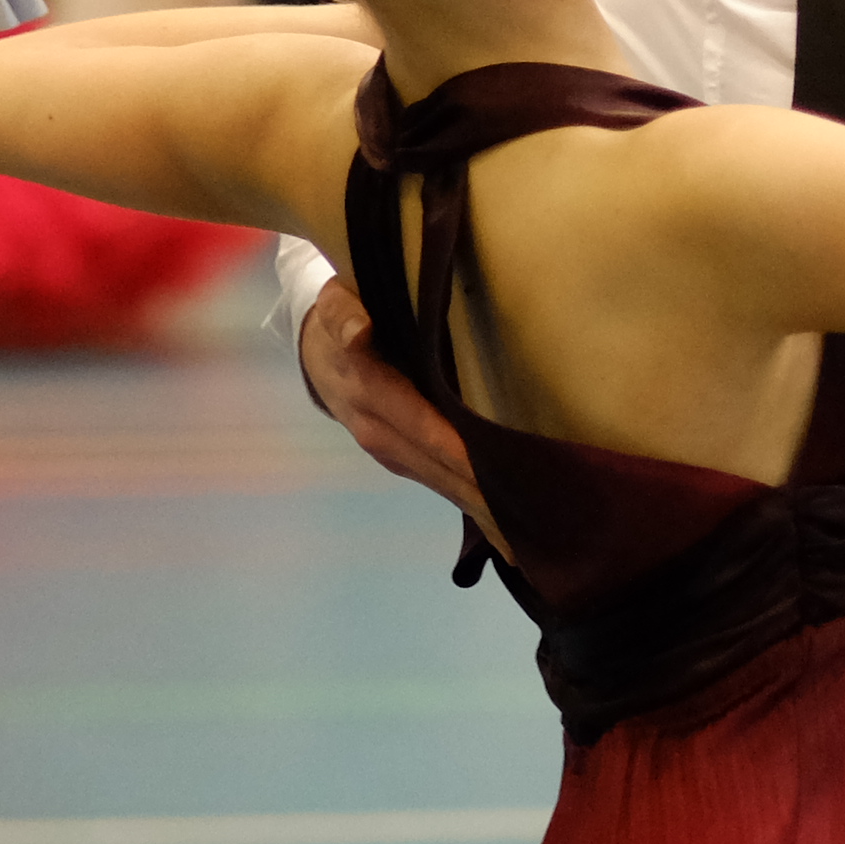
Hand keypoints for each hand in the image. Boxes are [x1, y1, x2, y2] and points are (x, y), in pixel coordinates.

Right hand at [297, 277, 502, 547]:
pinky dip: (470, 506)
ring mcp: (391, 450)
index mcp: (371, 393)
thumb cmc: (338, 316)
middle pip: (439, 468)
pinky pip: (440, 483)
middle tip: (530, 522)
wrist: (314, 351)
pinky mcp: (402, 457)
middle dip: (481, 495)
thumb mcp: (334, 303)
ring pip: (441, 484)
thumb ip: (344, 315)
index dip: (459, 451)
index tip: (495, 474)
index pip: (423, 427)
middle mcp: (380, 432)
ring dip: (480, 511)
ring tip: (524, 539)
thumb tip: (358, 331)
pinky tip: (501, 529)